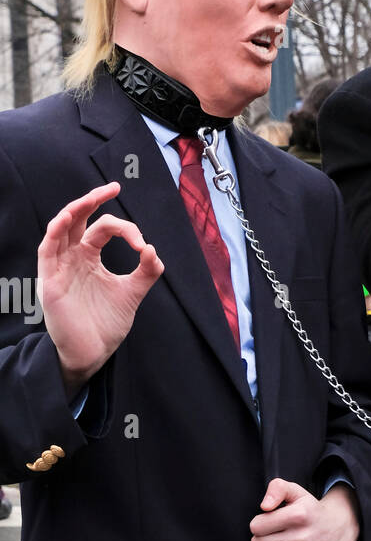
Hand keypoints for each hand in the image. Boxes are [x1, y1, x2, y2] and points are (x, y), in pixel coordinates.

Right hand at [38, 183, 163, 396]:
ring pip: (61, 228)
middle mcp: (72, 258)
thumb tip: (153, 250)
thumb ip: (145, 273)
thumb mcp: (132, 293)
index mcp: (89, 257)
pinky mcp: (50, 281)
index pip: (103, 228)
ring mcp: (60, 267)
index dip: (125, 228)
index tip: (142, 244)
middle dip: (93, 200)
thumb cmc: (106, 324)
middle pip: (78, 219)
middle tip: (113, 186)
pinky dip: (56, 231)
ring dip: (75, 209)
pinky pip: (47, 249)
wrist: (93, 353)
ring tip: (94, 196)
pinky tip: (67, 218)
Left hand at [250, 479, 360, 540]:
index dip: (259, 523)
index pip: (256, 526)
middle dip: (261, 538)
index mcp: (300, 515)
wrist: (341, 529)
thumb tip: (264, 506)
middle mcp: (305, 537)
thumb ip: (277, 488)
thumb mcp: (297, 492)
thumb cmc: (311, 511)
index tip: (268, 523)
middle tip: (273, 535)